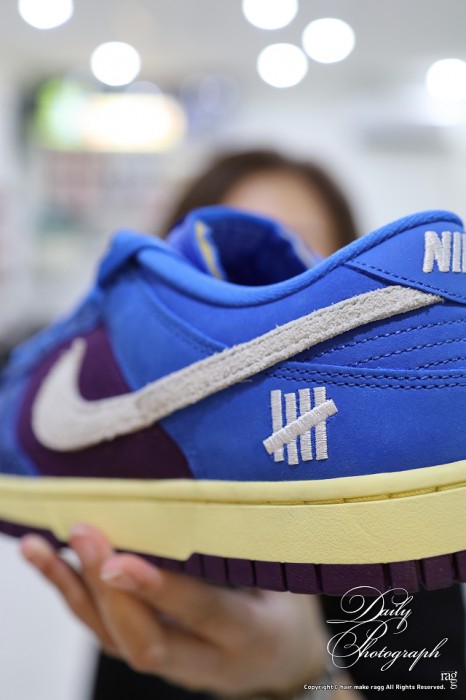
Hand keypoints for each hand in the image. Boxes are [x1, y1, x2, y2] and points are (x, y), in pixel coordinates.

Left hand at [21, 525, 327, 695]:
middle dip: (108, 589)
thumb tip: (224, 490)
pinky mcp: (153, 655)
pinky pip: (106, 634)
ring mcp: (175, 666)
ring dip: (75, 593)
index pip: (203, 613)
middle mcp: (208, 660)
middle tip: (83, 532)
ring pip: (115, 641)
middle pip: (146, 641)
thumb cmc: (288, 606)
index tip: (119, 560)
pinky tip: (48, 563)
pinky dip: (73, 597)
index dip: (160, 590)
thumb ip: (256, 546)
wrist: (285, 661)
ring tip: (43, 547)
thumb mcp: (290, 576)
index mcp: (251, 635)